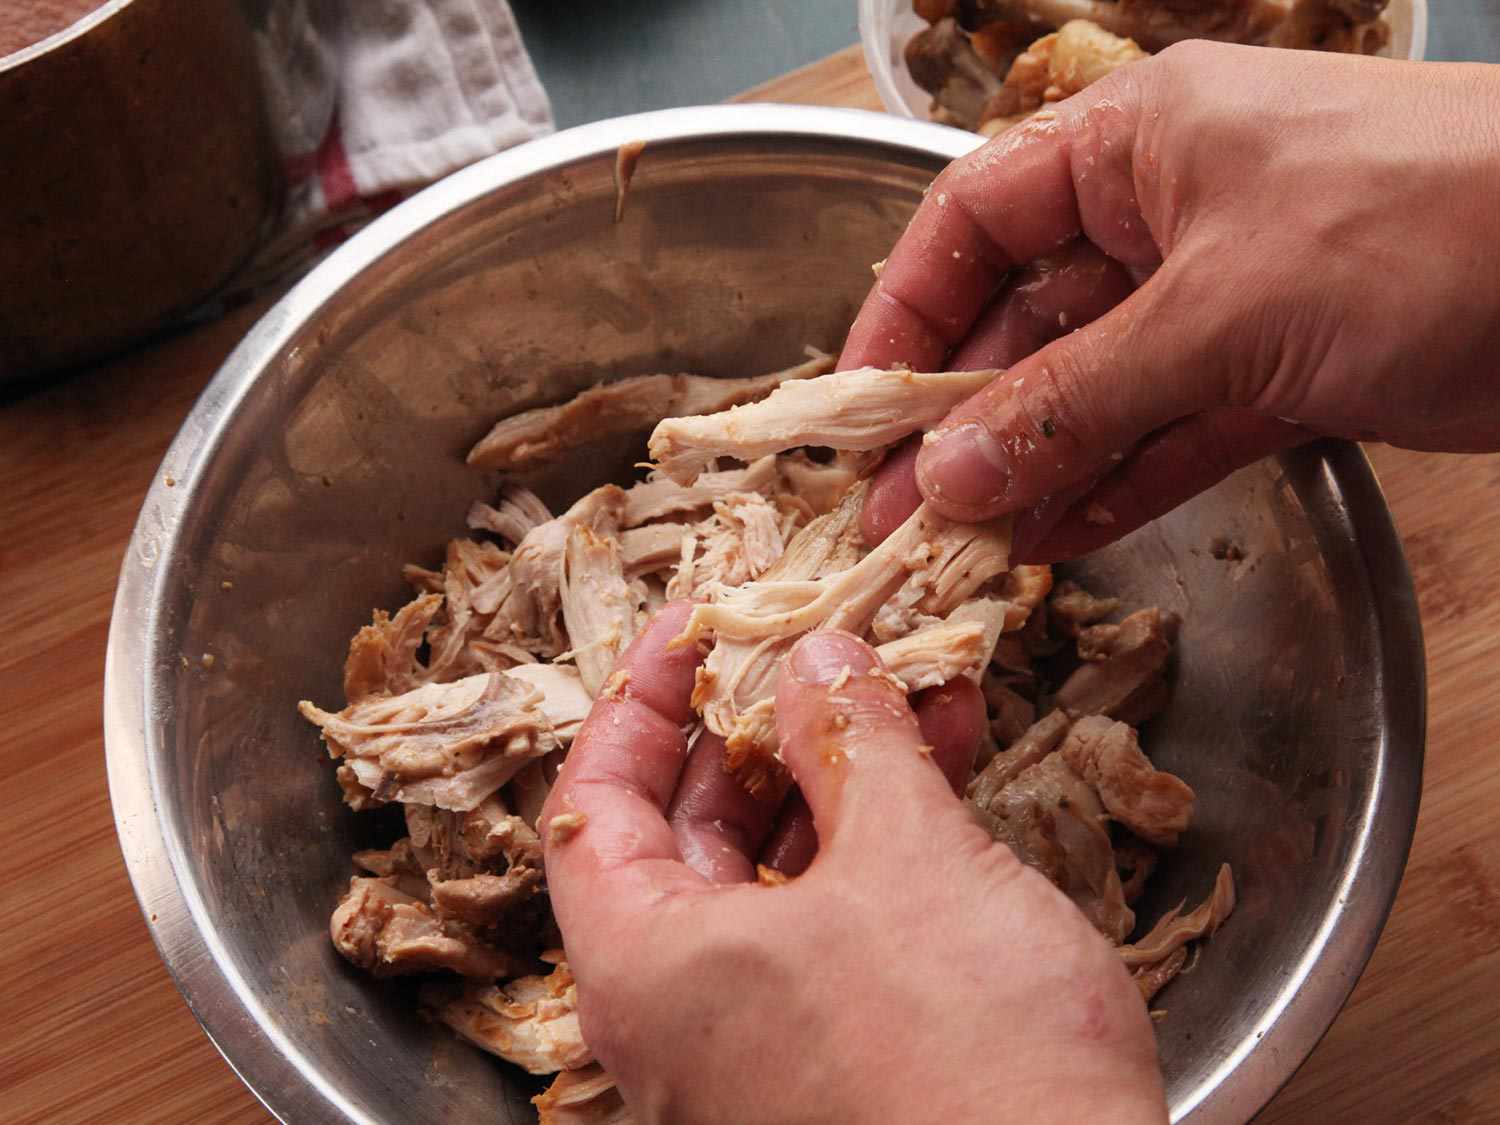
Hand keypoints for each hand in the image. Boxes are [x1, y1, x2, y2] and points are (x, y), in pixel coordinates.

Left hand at [542, 605, 1164, 1123]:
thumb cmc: (962, 1054)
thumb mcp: (904, 857)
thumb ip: (851, 740)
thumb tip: (819, 662)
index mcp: (646, 966)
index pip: (595, 803)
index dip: (639, 699)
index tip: (693, 628)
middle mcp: (685, 1014)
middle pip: (690, 834)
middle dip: (764, 728)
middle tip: (817, 652)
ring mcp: (763, 1044)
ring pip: (780, 873)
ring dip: (842, 773)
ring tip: (907, 689)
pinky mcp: (843, 1060)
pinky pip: (838, 923)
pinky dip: (882, 841)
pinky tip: (944, 765)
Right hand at [843, 43, 1499, 559]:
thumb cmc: (1424, 224)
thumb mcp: (1220, 310)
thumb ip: (1076, 399)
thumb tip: (950, 470)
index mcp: (1135, 142)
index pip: (974, 218)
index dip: (904, 308)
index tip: (860, 404)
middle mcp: (1169, 213)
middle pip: (1029, 317)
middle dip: (966, 415)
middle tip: (904, 509)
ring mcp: (1228, 295)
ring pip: (1097, 387)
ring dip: (1035, 464)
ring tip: (969, 543)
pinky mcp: (1284, 369)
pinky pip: (1172, 431)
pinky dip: (1121, 482)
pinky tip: (1061, 536)